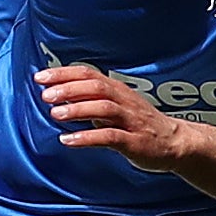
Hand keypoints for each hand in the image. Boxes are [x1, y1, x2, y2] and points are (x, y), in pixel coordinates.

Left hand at [36, 64, 187, 171]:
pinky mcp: (135, 141)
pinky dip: (88, 137)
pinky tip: (68, 140)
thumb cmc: (140, 124)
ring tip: (55, 114)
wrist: (175, 142)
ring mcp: (131, 120)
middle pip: (95, 87)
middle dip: (68, 89)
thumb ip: (92, 101)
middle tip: (45, 94)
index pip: (88, 74)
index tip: (40, 77)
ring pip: (103, 108)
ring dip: (77, 109)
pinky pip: (110, 137)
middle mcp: (124, 100)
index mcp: (117, 90)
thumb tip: (61, 96)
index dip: (64, 73)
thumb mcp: (116, 106)